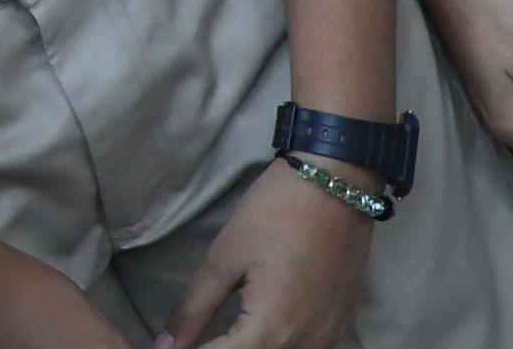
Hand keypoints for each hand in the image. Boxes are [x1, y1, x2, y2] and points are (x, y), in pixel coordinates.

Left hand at [152, 162, 370, 348]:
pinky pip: (309, 348)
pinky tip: (269, 325)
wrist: (339, 180)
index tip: (175, 347)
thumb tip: (168, 345)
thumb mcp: (225, 257)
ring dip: (255, 345)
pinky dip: (284, 343)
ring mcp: (330, 337)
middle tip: (204, 334)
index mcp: (271, 331)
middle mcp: (305, 345)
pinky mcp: (344, 325)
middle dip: (226, 348)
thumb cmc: (276, 212)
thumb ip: (194, 308)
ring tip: (232, 330)